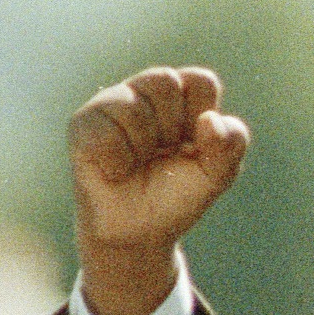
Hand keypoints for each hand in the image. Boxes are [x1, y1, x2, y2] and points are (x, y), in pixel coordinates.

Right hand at [69, 66, 250, 314]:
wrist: (140, 232)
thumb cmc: (177, 194)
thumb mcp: (218, 173)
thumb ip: (231, 143)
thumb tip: (209, 119)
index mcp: (180, 94)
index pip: (201, 82)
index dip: (201, 120)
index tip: (192, 147)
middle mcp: (143, 90)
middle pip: (164, 82)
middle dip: (171, 129)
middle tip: (162, 154)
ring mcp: (110, 104)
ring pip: (133, 109)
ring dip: (143, 149)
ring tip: (137, 163)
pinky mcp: (82, 125)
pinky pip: (105, 135)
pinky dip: (118, 163)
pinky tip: (116, 171)